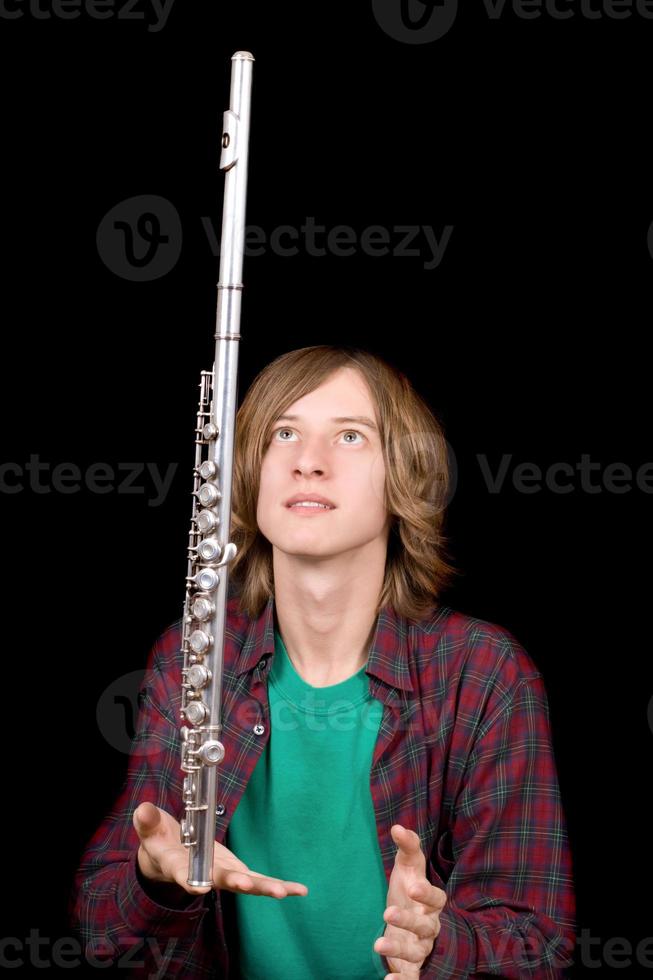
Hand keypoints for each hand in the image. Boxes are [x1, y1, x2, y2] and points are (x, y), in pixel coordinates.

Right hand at [133, 801, 308, 898]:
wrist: (167, 859)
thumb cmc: (159, 842)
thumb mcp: (150, 831)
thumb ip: (147, 822)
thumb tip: (144, 810)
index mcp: (178, 865)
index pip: (183, 874)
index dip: (191, 880)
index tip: (198, 887)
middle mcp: (203, 874)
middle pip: (221, 880)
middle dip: (236, 881)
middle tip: (248, 885)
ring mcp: (222, 873)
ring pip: (246, 882)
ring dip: (265, 887)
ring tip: (286, 892)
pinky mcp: (236, 870)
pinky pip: (258, 879)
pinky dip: (278, 885)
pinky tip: (300, 890)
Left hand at [374, 824, 446, 977]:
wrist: (409, 921)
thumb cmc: (409, 891)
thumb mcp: (408, 867)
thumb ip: (407, 847)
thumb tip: (398, 827)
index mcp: (431, 902)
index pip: (437, 898)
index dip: (427, 894)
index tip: (412, 887)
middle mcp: (430, 925)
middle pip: (425, 926)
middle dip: (408, 920)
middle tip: (388, 911)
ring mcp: (421, 946)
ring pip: (416, 952)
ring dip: (398, 950)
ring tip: (378, 945)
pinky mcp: (410, 965)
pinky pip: (411, 976)